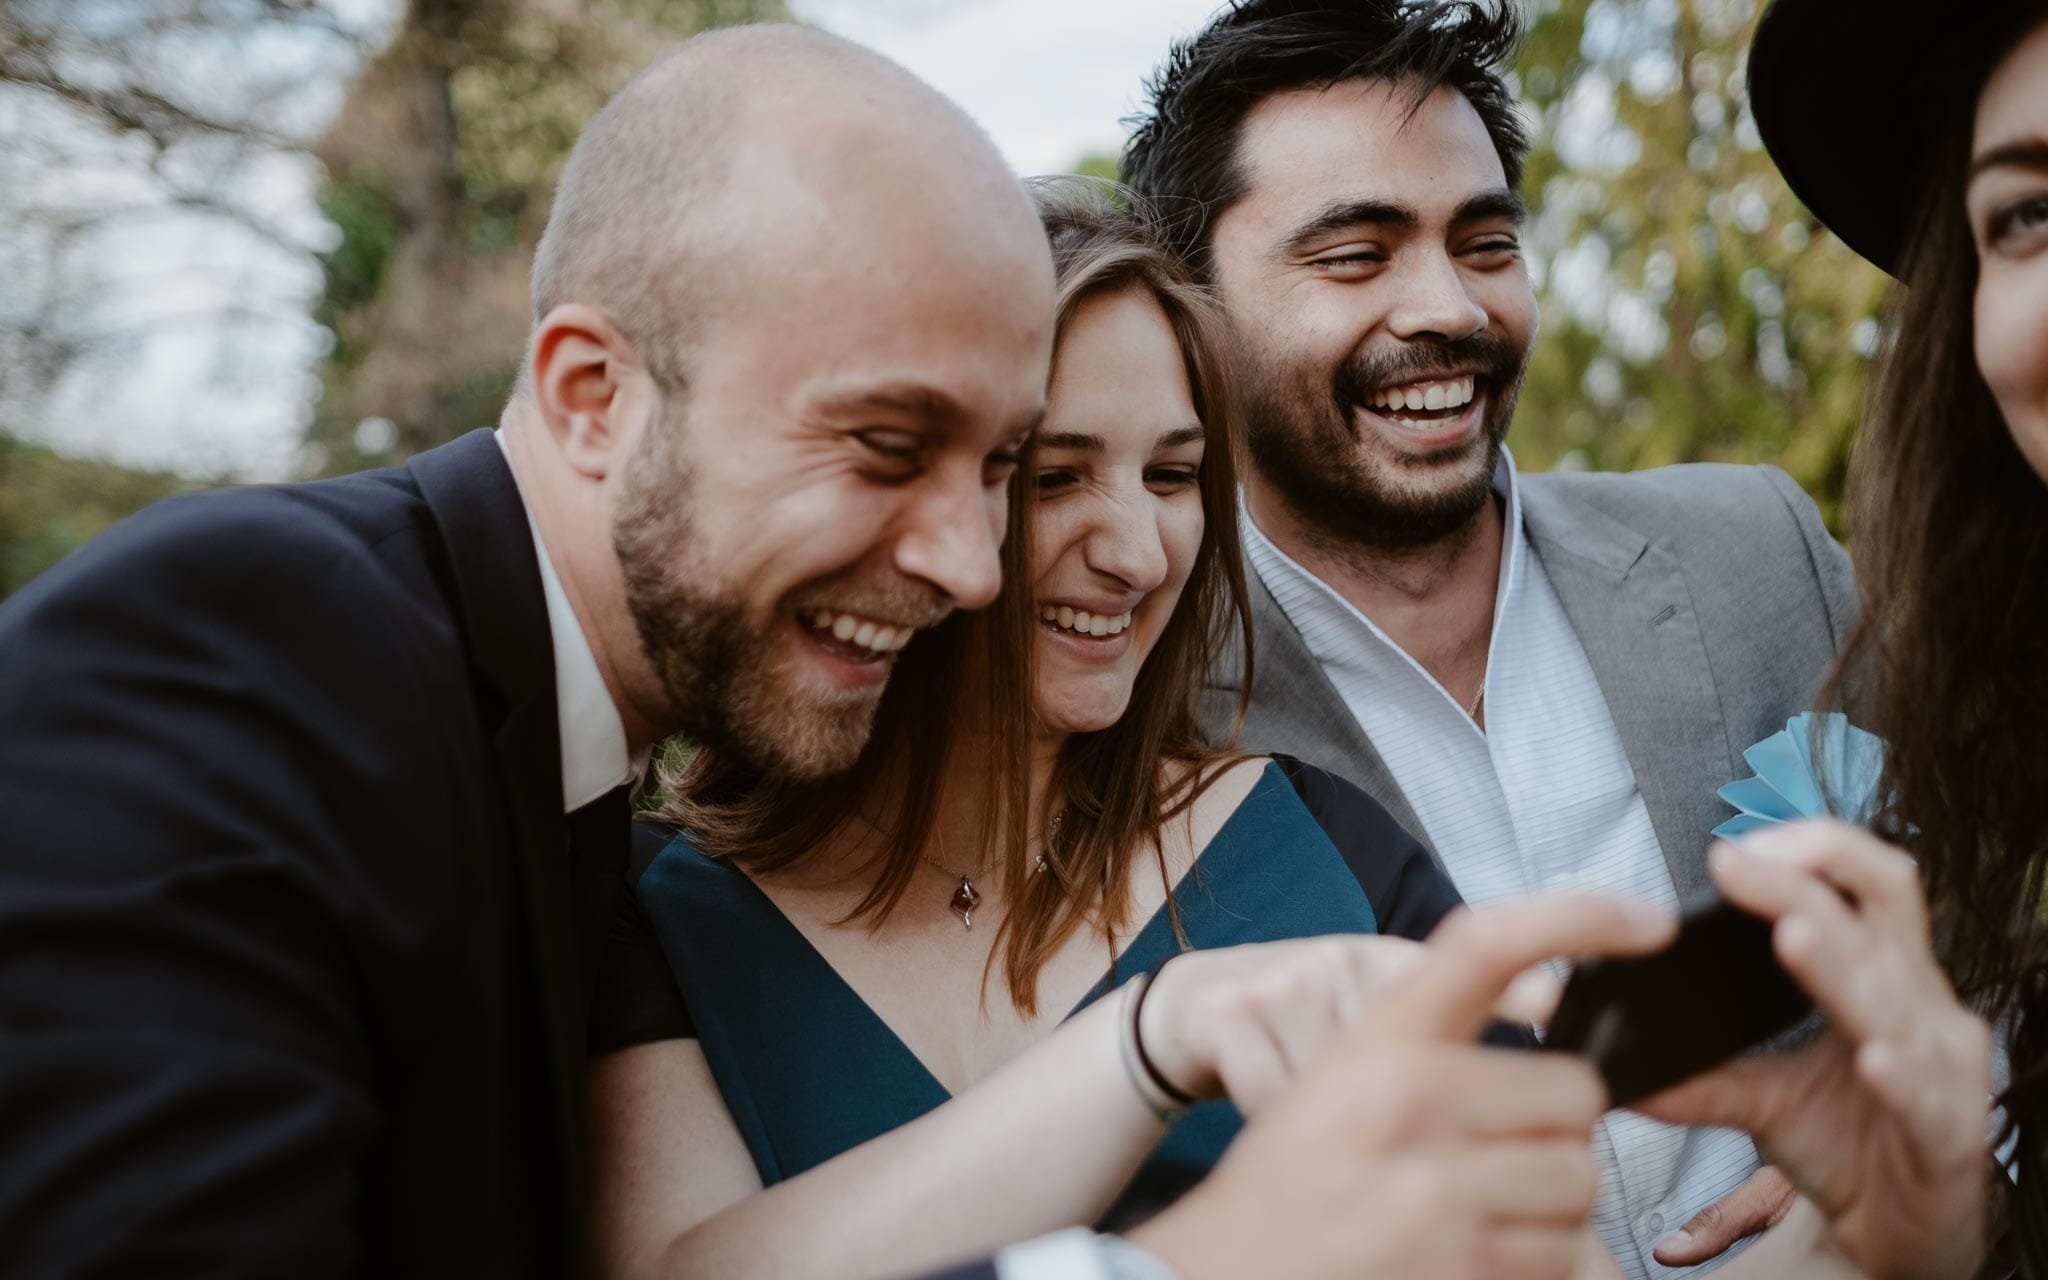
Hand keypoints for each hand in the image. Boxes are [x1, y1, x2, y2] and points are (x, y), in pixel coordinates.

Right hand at [1129, 894, 1676, 1279]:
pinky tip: (1471, 1250)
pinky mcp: (1463, 1270)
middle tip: (1494, 1145)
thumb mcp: (1341, 1076)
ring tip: (1475, 1206)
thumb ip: (1437, 1046)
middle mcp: (1409, 1101)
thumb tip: (1564, 1042)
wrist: (1227, 1273)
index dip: (1578, 917)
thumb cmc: (1296, 1172)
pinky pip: (1566, 1255)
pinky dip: (1539, 1259)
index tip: (1647, 923)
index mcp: (1377, 1039)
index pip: (1488, 945)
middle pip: (1574, 1091)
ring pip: (1582, 1179)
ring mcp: (1437, 1192)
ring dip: (1550, 1200)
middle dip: (1553, 1125)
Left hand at [1637, 823, 1992, 1279]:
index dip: (1806, 852)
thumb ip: (1698, 1075)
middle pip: (1882, 906)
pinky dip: (1900, 1074)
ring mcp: (1945, 1065)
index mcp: (1880, 976)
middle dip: (1807, 878)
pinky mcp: (1953, 1133)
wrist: (1900, 1238)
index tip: (1727, 851)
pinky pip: (1928, 1096)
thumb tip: (1606, 1054)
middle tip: (1734, 864)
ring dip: (1842, 965)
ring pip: (1898, 998)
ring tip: (1792, 935)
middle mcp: (1920, 1004)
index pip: (1859, 884)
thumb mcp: (1761, 1100)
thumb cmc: (1844, 1147)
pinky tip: (1872, 1059)